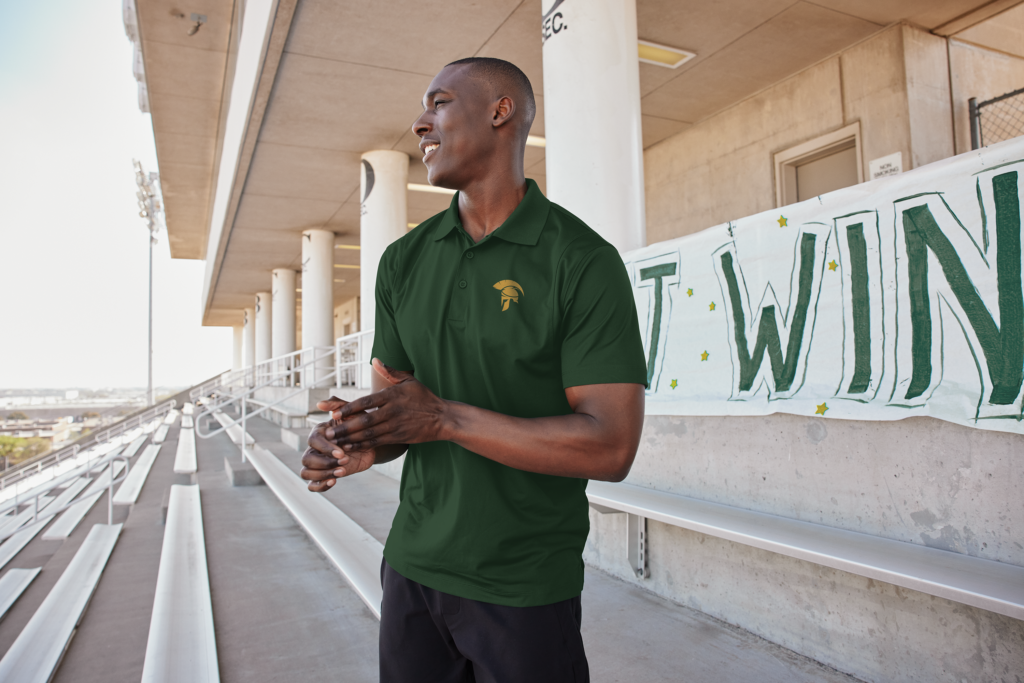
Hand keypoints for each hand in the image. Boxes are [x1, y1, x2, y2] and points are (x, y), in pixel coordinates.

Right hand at [300, 398, 376, 492]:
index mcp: (319, 433)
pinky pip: (312, 485)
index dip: (326, 448)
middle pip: (306, 459)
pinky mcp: (325, 475)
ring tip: (341, 471)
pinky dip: (320, 485)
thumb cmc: (361, 424)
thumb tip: (320, 404)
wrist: (372, 442)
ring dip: (323, 474)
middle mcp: (315, 448)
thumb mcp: (354, 411)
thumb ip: (338, 405)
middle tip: (344, 461)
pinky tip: (334, 480)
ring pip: (306, 472)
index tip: (342, 452)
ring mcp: (319, 463)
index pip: (313, 441)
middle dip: (325, 462)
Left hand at [330, 358, 449, 450]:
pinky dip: (362, 445)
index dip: (349, 409)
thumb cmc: (424, 397)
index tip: (335, 413)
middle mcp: (392, 411)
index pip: (366, 402)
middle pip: (364, 420)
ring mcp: (395, 426)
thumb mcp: (409, 380)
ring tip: (334, 442)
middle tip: (328, 431)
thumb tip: (375, 360)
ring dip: (350, 438)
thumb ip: (390, 372)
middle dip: (345, 427)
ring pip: (369, 433)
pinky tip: (350, 447)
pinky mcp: (398, 437)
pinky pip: (377, 442)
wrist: (442, 418)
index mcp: (392, 396)